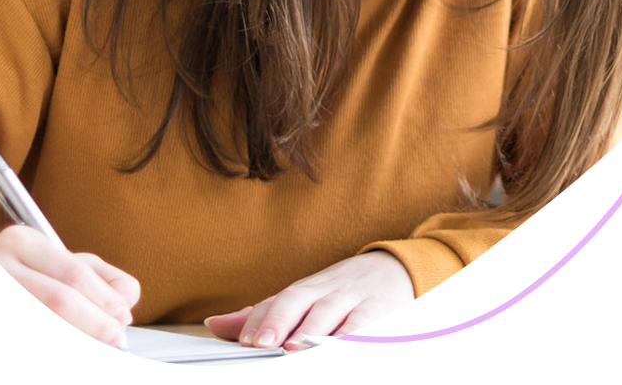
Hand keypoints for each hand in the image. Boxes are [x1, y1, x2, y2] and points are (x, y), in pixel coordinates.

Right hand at [0, 225, 139, 346]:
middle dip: (95, 322)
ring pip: (41, 329)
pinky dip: (52, 348)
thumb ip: (98, 274)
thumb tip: (127, 298)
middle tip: (115, 336)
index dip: (104, 299)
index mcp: (21, 242)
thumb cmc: (21, 277)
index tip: (123, 315)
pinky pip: (24, 343)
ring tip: (92, 342)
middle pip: (57, 302)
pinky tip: (62, 347)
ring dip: (74, 340)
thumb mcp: (58, 262)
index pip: (72, 273)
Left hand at [204, 251, 414, 349]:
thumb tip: (216, 325)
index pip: (282, 298)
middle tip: (259, 343)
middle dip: (278, 320)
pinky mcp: (383, 314)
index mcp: (311, 286)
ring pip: (331, 312)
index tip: (242, 339)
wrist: (404, 272)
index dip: (261, 317)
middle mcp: (331, 288)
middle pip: (301, 298)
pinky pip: (365, 326)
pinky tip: (339, 349)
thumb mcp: (309, 299)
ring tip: (293, 348)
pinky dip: (351, 338)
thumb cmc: (348, 294)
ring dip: (312, 330)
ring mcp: (357, 298)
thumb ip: (267, 314)